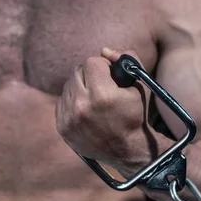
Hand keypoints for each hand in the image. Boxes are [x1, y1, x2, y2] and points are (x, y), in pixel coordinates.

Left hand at [55, 48, 162, 175]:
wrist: (126, 150)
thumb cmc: (135, 115)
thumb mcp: (139, 86)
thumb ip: (127, 60)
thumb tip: (105, 51)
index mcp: (102, 94)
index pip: (92, 62)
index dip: (103, 67)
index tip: (109, 76)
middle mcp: (82, 106)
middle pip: (77, 71)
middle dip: (90, 75)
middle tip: (101, 87)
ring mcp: (70, 118)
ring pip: (68, 86)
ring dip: (80, 88)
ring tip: (94, 99)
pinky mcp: (62, 126)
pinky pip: (61, 101)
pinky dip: (72, 101)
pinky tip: (85, 109)